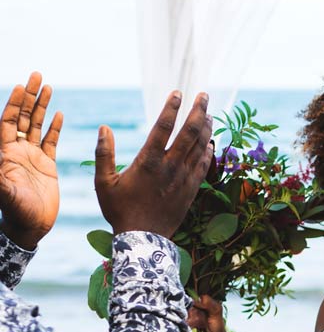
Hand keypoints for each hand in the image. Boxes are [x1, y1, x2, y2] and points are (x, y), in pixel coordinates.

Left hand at [0, 73, 63, 249]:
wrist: (31, 227)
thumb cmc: (15, 212)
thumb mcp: (5, 193)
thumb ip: (0, 178)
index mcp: (5, 152)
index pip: (8, 121)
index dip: (14, 104)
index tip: (21, 86)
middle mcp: (17, 150)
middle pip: (22, 117)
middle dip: (28, 96)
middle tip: (36, 75)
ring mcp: (32, 156)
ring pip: (36, 124)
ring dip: (41, 105)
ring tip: (48, 86)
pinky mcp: (47, 165)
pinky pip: (51, 141)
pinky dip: (54, 127)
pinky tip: (58, 114)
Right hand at [95, 91, 212, 237]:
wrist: (143, 239)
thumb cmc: (120, 210)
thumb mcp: (104, 182)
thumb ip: (104, 153)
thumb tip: (104, 127)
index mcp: (148, 161)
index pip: (163, 127)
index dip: (172, 108)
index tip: (178, 92)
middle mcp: (170, 167)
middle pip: (189, 133)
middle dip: (198, 111)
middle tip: (204, 95)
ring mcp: (183, 179)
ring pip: (200, 148)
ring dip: (206, 129)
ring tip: (209, 113)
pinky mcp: (191, 191)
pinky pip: (203, 167)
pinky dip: (208, 153)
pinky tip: (211, 143)